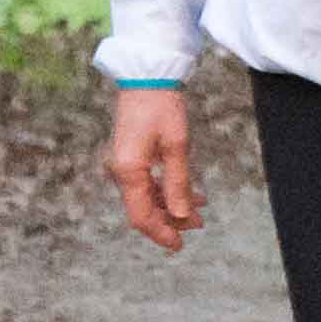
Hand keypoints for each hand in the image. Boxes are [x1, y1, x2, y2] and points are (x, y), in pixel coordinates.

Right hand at [105, 86, 202, 253]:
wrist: (146, 75)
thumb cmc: (162, 106)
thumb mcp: (177, 145)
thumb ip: (178, 183)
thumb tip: (183, 215)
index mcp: (128, 171)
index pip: (141, 216)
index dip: (160, 233)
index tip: (179, 245)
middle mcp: (121, 171)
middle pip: (143, 209)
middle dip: (170, 220)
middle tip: (199, 224)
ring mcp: (123, 164)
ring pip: (145, 197)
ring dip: (170, 205)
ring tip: (200, 209)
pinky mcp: (129, 156)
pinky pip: (145, 183)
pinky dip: (165, 190)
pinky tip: (187, 191)